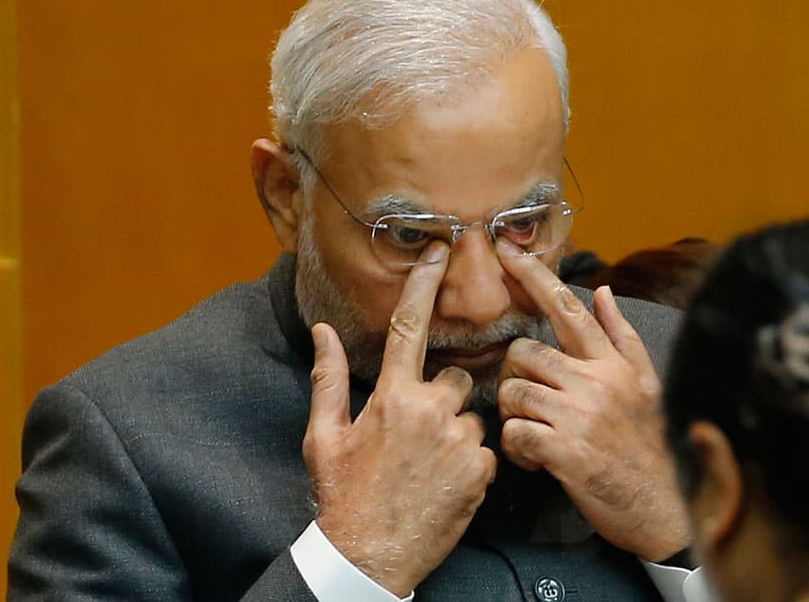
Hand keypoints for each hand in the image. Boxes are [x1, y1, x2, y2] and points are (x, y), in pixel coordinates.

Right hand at [303, 242, 496, 595]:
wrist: (371, 555)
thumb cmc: (343, 494)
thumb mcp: (323, 437)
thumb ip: (327, 378)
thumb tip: (322, 330)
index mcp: (391, 396)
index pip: (408, 328)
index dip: (424, 286)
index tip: (439, 252)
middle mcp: (430, 410)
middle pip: (453, 377)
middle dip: (440, 397)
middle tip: (417, 434)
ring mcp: (460, 440)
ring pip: (470, 414)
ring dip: (456, 431)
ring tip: (429, 465)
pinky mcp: (483, 469)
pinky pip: (486, 448)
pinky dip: (472, 461)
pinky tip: (446, 482)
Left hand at [496, 241, 688, 560]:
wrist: (665, 509)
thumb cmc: (648, 446)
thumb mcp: (645, 385)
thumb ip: (620, 337)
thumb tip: (603, 292)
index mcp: (613, 364)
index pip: (567, 308)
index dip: (533, 275)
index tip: (506, 250)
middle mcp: (596, 382)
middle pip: (523, 351)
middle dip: (515, 377)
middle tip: (528, 406)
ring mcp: (579, 415)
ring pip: (512, 391)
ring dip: (513, 415)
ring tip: (533, 435)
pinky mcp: (565, 451)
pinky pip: (514, 433)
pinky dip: (515, 449)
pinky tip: (534, 461)